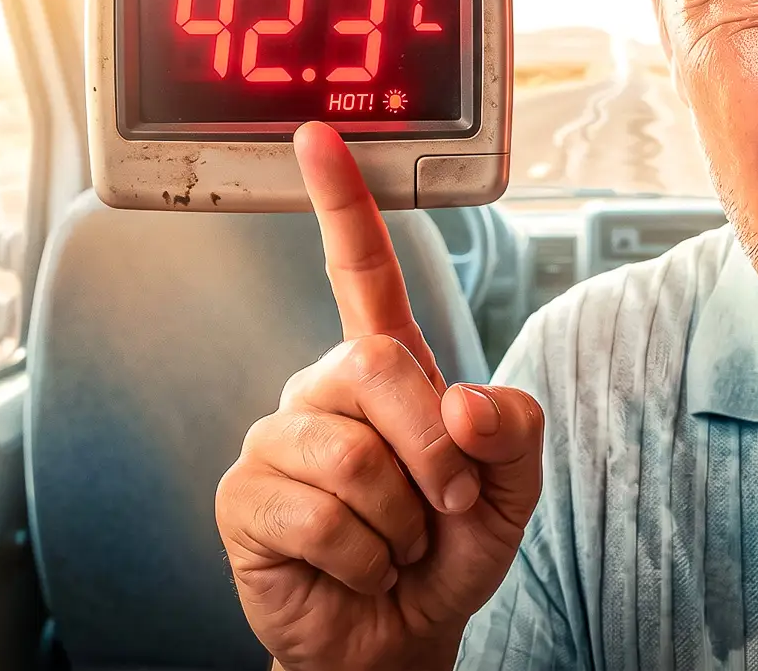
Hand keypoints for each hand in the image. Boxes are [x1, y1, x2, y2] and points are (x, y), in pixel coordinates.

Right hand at [215, 122, 544, 670]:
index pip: (361, 270)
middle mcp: (323, 388)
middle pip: (380, 367)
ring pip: (352, 455)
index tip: (318, 138)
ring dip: (399, 521)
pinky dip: (361, 559)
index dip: (341, 203)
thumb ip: (513, 432)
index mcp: (385, 366)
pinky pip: (318, 517)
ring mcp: (278, 440)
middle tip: (442, 507)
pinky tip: (353, 567)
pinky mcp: (244, 498)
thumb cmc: (446, 550)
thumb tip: (462, 399)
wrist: (398, 638)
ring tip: (390, 542)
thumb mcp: (511, 488)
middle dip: (435, 452)